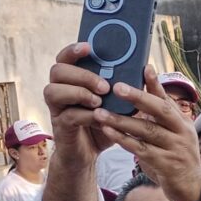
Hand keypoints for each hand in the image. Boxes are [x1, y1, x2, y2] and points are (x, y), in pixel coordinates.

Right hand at [43, 42, 113, 165]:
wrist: (89, 153)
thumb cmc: (103, 122)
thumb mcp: (116, 102)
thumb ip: (124, 86)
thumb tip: (146, 68)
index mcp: (72, 79)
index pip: (65, 57)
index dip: (73, 50)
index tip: (88, 47)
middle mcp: (60, 89)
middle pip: (57, 70)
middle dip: (82, 75)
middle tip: (104, 86)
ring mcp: (57, 108)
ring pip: (53, 91)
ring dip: (79, 93)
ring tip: (99, 100)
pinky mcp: (60, 125)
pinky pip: (67, 115)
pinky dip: (85, 115)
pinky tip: (100, 118)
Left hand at [93, 66, 200, 200]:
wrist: (191, 187)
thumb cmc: (177, 156)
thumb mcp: (174, 133)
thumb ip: (162, 115)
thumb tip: (149, 92)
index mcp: (183, 121)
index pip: (168, 99)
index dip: (156, 84)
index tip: (144, 68)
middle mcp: (182, 132)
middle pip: (160, 110)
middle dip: (138, 97)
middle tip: (117, 87)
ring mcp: (175, 148)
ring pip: (146, 130)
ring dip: (122, 121)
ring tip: (100, 112)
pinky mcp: (166, 164)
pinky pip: (141, 149)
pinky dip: (124, 139)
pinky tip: (109, 132)